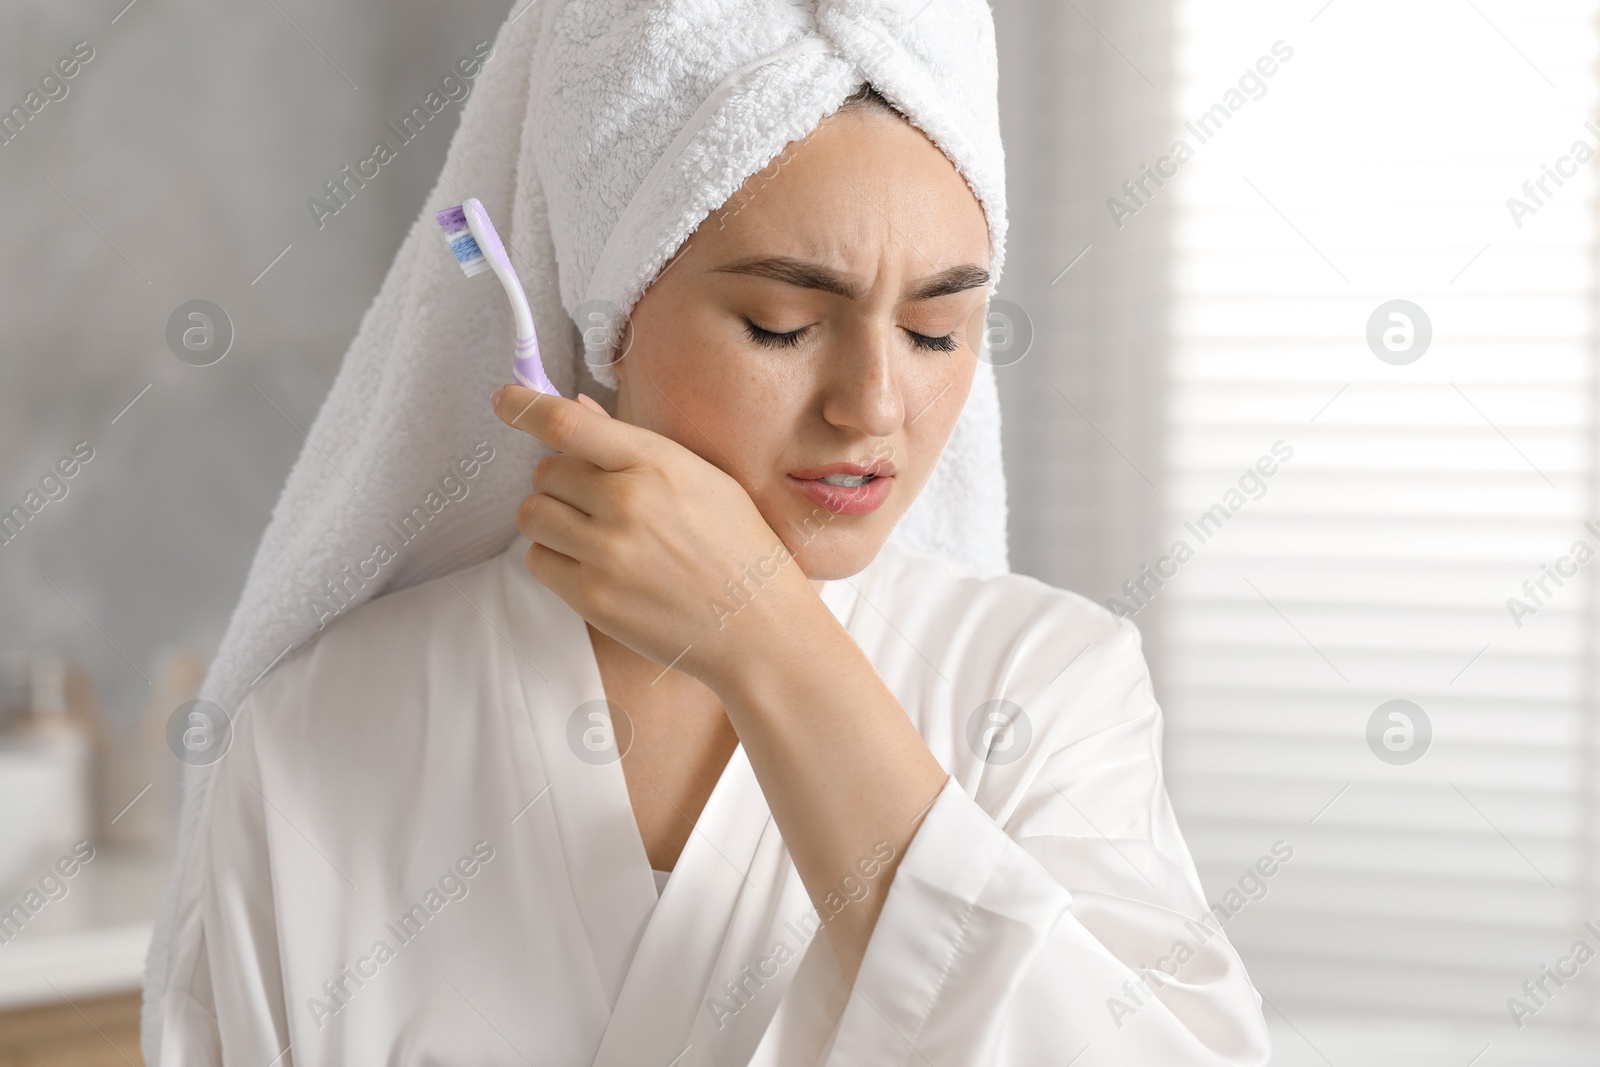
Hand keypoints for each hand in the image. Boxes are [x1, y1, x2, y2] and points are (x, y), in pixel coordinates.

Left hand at [490, 383, 814, 685]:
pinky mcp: (592, 596)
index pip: (567, 423)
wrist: (759, 627)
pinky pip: (538, 561)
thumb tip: (576, 410)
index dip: (524, 406)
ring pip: (532, 515)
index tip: (503, 399)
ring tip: (590, 534)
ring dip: (550, 519)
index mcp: (657, 463)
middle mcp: (627, 501)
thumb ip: (634, 445)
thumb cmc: (737, 546)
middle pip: (544, 472)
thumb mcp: (702, 479)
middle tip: (595, 503)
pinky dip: (555, 560)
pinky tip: (594, 566)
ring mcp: (607, 552)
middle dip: (560, 483)